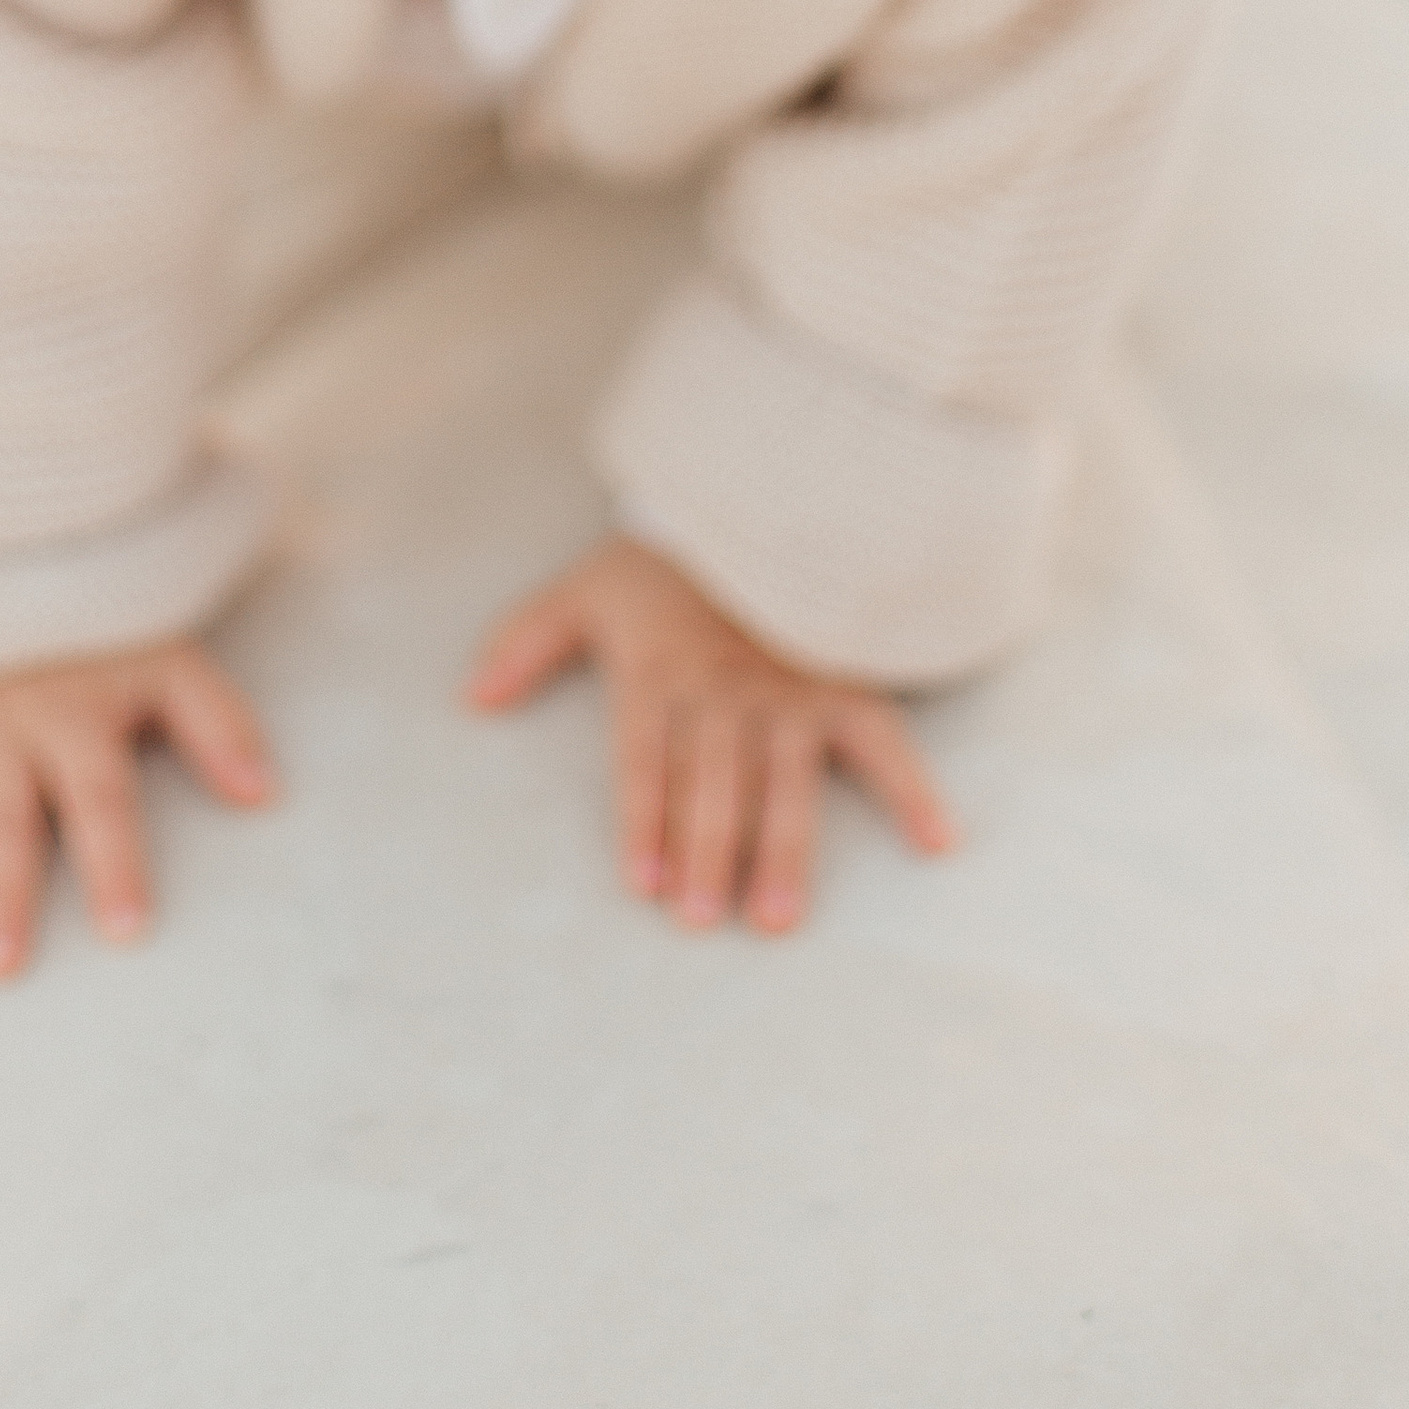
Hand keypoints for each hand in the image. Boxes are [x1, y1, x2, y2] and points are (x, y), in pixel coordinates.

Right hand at [0, 639, 275, 977]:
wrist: (19, 543)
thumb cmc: (103, 627)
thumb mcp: (170, 658)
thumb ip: (216, 723)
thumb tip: (265, 795)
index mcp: (77, 717)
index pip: (102, 799)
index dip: (117, 863)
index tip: (127, 933)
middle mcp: (7, 727)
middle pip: (7, 818)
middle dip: (4, 893)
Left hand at [467, 535, 955, 932]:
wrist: (749, 489)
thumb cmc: (661, 561)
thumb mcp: (584, 588)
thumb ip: (527, 642)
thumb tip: (471, 697)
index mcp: (660, 668)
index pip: (646, 754)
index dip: (644, 817)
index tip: (641, 883)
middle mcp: (725, 686)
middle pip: (713, 777)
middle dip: (706, 848)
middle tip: (702, 920)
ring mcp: (789, 688)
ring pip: (785, 776)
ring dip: (781, 847)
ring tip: (776, 917)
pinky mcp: (843, 682)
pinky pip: (884, 737)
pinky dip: (913, 788)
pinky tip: (936, 843)